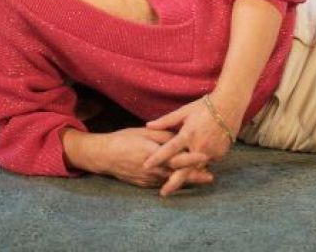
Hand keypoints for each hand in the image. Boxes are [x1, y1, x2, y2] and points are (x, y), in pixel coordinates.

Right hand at [63, 126, 212, 191]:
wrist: (105, 156)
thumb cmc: (125, 139)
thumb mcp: (145, 132)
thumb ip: (163, 135)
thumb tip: (179, 136)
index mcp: (154, 154)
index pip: (177, 158)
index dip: (192, 158)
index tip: (206, 157)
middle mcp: (153, 169)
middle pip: (178, 173)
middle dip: (195, 175)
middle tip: (210, 176)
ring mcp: (148, 179)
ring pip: (172, 180)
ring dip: (186, 180)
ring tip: (202, 179)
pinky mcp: (144, 184)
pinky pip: (162, 184)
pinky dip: (174, 182)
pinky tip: (182, 181)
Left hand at [145, 97, 235, 196]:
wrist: (230, 104)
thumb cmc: (205, 106)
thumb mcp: (184, 111)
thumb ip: (166, 121)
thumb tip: (148, 125)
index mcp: (188, 133)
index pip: (169, 149)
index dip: (157, 158)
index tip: (146, 166)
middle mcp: (199, 145)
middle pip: (184, 169)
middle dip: (173, 183)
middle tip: (163, 193)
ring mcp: (211, 151)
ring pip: (196, 168)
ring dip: (187, 175)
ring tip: (177, 183)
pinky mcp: (220, 154)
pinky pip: (207, 162)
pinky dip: (201, 164)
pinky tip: (198, 163)